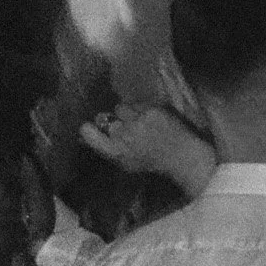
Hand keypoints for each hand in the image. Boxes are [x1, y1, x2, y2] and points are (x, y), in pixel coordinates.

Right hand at [79, 103, 216, 196]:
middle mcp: (123, 135)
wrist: (181, 155)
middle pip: (103, 117)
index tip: (90, 127)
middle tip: (124, 127)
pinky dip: (142, 109)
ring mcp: (137, 121)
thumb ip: (104, 147)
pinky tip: (151, 118)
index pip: (88, 133)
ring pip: (120, 107)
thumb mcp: (124, 162)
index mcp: (114, 151)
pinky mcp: (151, 110)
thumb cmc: (150, 161)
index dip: (88, 128)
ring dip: (126, 113)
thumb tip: (84, 132)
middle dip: (111, 121)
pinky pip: (137, 104)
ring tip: (139, 122)